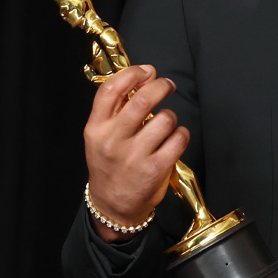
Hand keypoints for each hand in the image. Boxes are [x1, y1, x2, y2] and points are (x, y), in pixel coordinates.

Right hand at [84, 64, 189, 241]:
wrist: (113, 206)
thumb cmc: (110, 166)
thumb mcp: (100, 137)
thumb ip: (115, 110)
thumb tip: (142, 78)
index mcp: (96, 129)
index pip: (110, 90)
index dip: (132, 73)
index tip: (147, 70)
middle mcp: (113, 141)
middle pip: (142, 99)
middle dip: (161, 86)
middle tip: (167, 85)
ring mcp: (134, 156)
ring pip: (165, 118)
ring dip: (171, 117)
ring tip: (166, 125)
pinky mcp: (155, 169)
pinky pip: (179, 138)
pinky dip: (181, 134)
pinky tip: (174, 139)